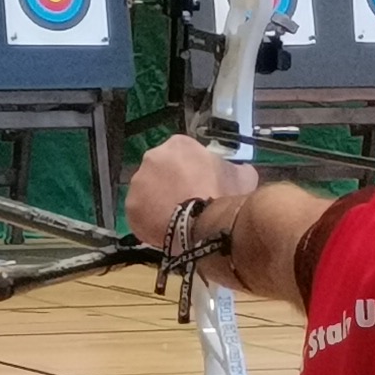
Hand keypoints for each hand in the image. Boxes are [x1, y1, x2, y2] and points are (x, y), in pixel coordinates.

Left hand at [126, 135, 256, 251]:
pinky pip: (141, 213)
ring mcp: (138, 181)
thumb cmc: (223, 196)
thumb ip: (237, 169)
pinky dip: (151, 220)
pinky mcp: (131, 206)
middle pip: (162, 170)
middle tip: (188, 202)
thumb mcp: (243, 177)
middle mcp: (153, 156)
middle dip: (172, 183)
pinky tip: (166, 230)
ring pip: (149, 191)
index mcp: (179, 144)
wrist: (204, 226)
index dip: (193, 170)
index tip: (201, 184)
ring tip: (177, 219)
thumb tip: (240, 171)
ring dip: (160, 201)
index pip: (183, 153)